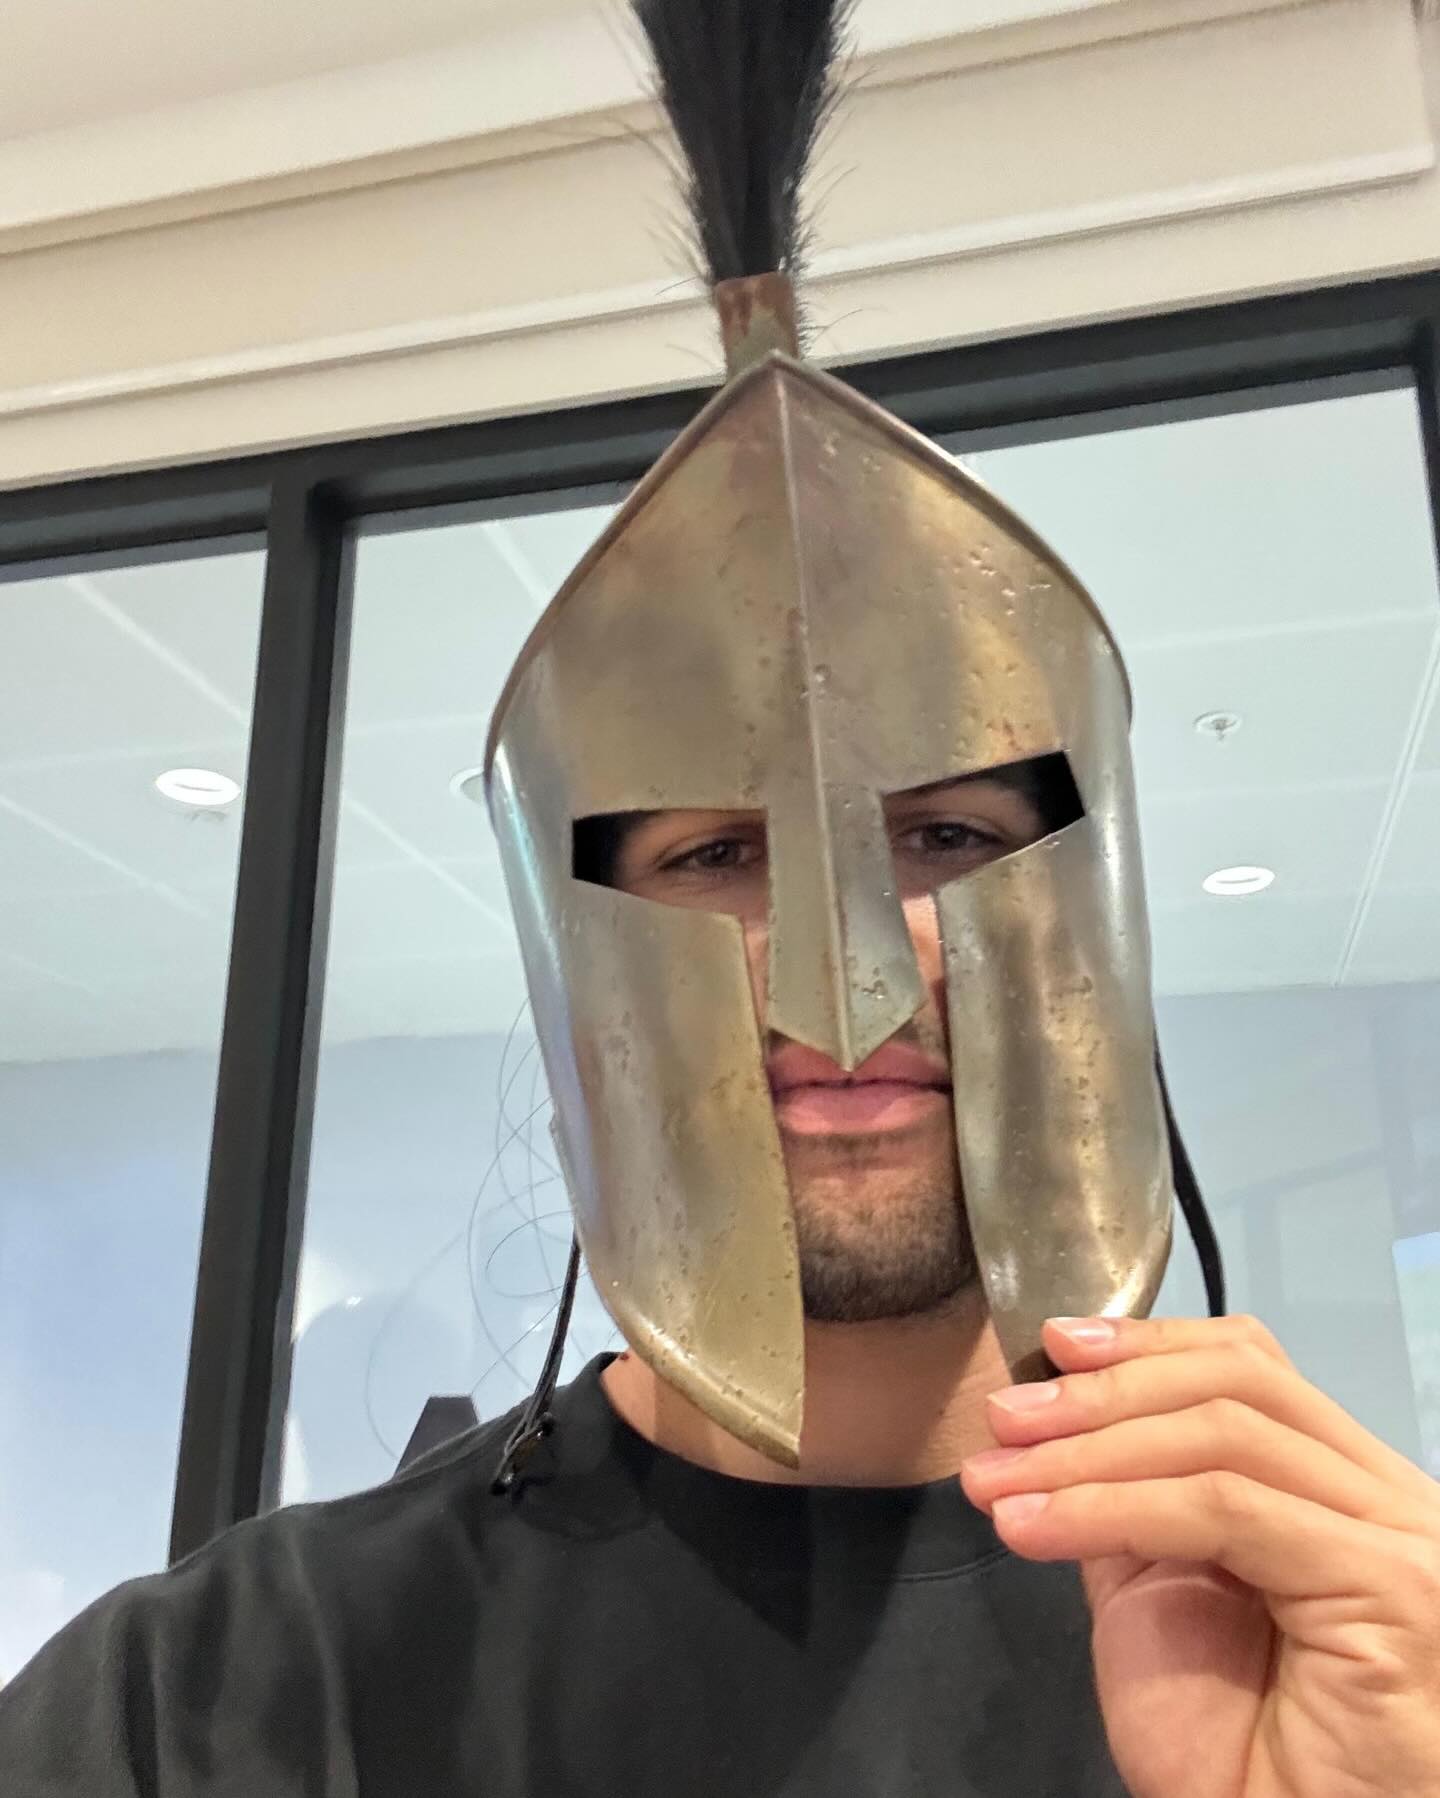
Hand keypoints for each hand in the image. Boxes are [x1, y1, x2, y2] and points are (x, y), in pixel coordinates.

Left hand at [959, 1314, 1439, 1797]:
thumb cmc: (1239, 1757)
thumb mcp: (1167, 1595)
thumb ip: (1138, 1504)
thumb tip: (1061, 1423)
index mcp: (1350, 1494)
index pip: (1253, 1370)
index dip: (1150, 1343)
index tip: (1052, 1345)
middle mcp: (1393, 1503)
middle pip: (1239, 1386)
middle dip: (1103, 1392)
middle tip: (1004, 1419)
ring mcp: (1402, 1540)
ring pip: (1223, 1437)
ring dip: (1086, 1450)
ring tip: (997, 1479)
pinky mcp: (1389, 1586)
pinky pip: (1223, 1510)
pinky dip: (1110, 1506)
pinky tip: (1034, 1526)